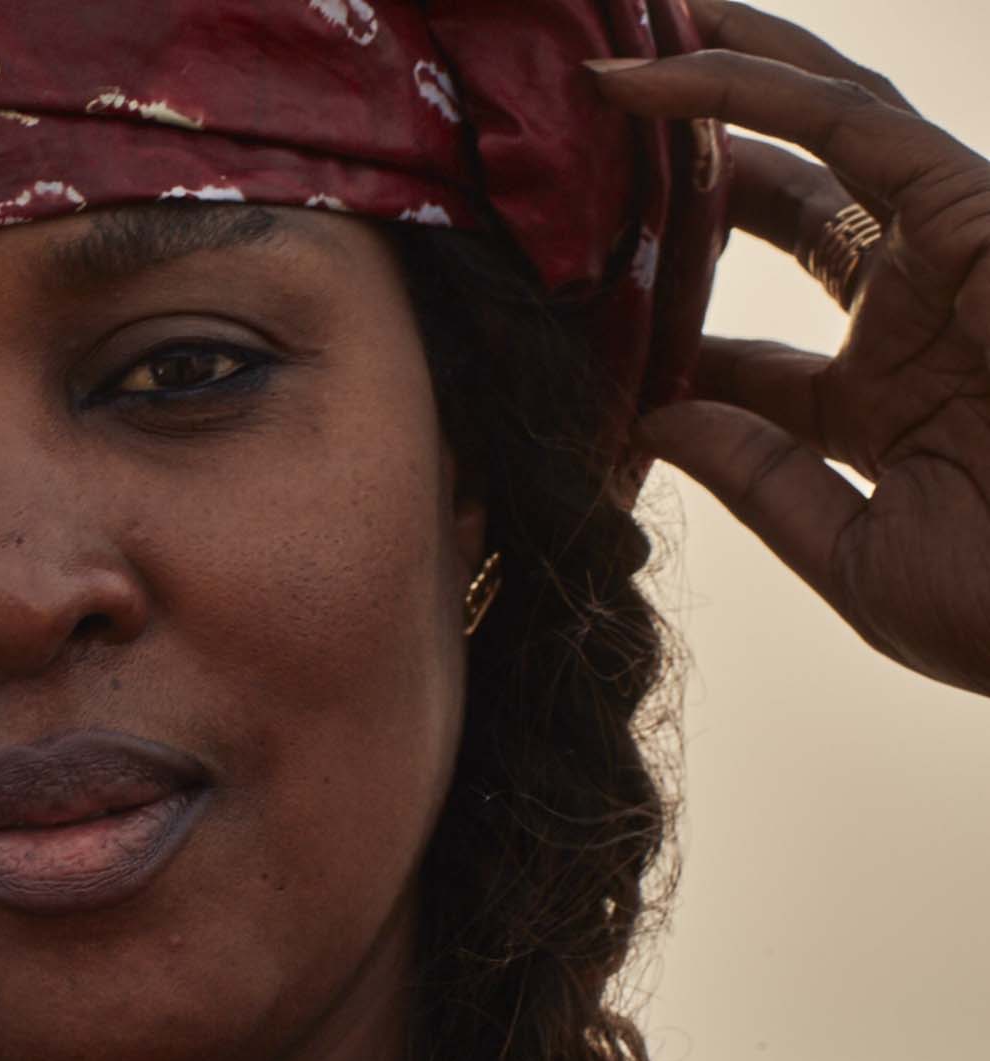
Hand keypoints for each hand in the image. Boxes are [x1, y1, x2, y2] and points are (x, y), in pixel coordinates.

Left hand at [595, 0, 989, 696]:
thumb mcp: (856, 558)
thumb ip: (761, 481)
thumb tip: (658, 419)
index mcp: (881, 407)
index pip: (743, 352)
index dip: (657, 325)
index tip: (562, 306)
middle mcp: (916, 315)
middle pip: (784, 209)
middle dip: (690, 164)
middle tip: (586, 129)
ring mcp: (950, 257)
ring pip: (820, 130)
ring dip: (720, 74)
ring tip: (623, 38)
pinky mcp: (978, 210)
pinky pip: (854, 123)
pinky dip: (755, 87)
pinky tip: (665, 65)